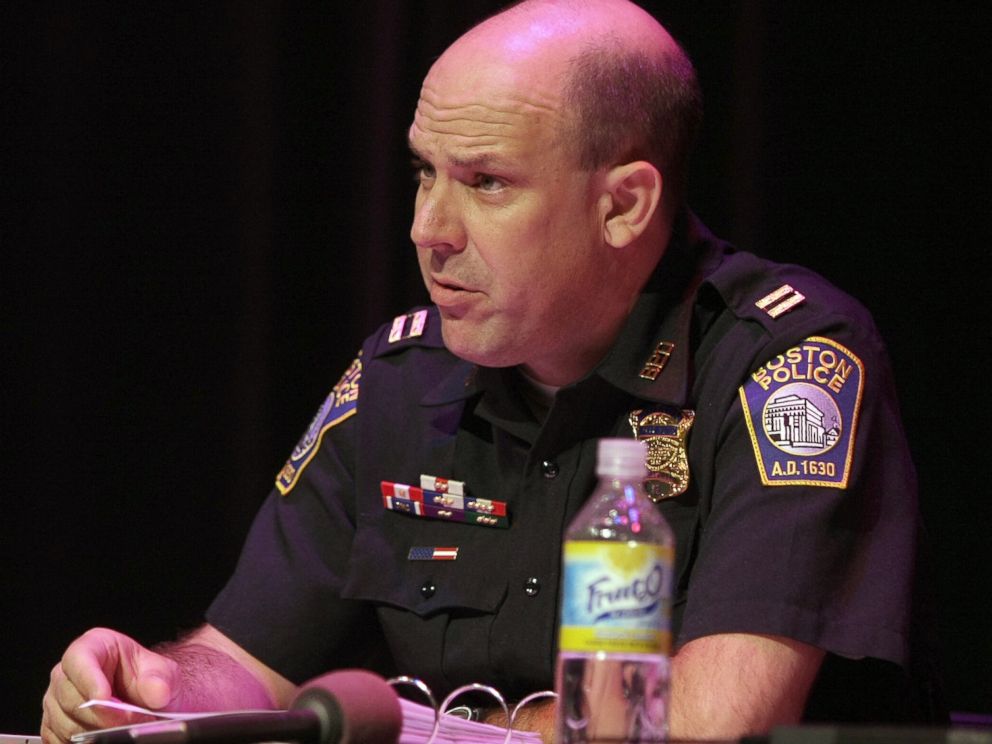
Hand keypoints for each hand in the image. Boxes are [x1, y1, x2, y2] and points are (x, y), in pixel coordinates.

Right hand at [42, 627, 180, 743]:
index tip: (105, 698)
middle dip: (103, 715)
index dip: (89, 679)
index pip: (79, 659)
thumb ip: (161, 678)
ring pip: (66, 725)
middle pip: (72, 699)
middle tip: (130, 722)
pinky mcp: (55, 727)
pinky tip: (104, 740)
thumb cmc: (151, 681)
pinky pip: (60, 741)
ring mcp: (57, 702)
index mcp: (94, 647)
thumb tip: (157, 691)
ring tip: (125, 732)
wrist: (150, 703)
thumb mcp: (165, 673)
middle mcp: (68, 674)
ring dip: (96, 734)